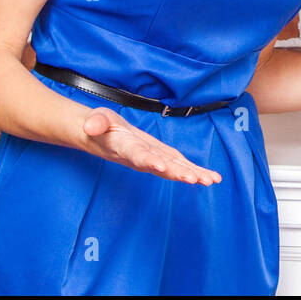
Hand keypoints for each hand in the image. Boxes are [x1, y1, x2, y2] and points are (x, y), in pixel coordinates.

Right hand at [79, 107, 221, 184]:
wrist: (101, 137)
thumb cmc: (100, 126)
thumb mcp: (96, 119)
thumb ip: (95, 122)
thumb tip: (90, 126)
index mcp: (124, 148)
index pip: (137, 155)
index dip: (148, 161)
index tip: (160, 166)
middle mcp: (140, 158)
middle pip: (160, 167)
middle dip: (177, 172)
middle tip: (193, 179)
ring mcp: (152, 159)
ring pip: (173, 169)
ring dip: (191, 175)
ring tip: (209, 180)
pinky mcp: (161, 157)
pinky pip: (179, 165)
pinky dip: (194, 171)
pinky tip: (210, 178)